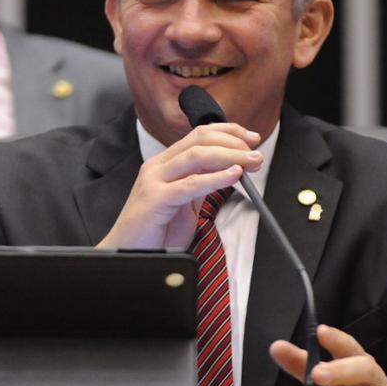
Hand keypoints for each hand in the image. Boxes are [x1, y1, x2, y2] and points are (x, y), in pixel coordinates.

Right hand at [97, 123, 262, 249]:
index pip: (199, 134)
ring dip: (230, 156)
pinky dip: (215, 178)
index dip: (229, 132)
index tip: (252, 138)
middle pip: (200, 139)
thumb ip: (202, 183)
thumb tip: (230, 168)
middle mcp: (158, 166)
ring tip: (251, 163)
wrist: (129, 254)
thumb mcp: (185, 202)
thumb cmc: (156, 231)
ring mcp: (155, 180)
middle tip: (256, 154)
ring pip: (197, 155)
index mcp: (165, 163)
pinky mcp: (156, 199)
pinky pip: (191, 184)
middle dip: (234, 143)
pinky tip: (233, 176)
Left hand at [270, 324, 386, 385]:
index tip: (320, 332)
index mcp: (359, 366)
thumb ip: (302, 366)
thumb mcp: (327, 382)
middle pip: (366, 369)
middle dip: (342, 370)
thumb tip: (276, 347)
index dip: (337, 339)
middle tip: (318, 374)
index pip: (350, 348)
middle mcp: (375, 382)